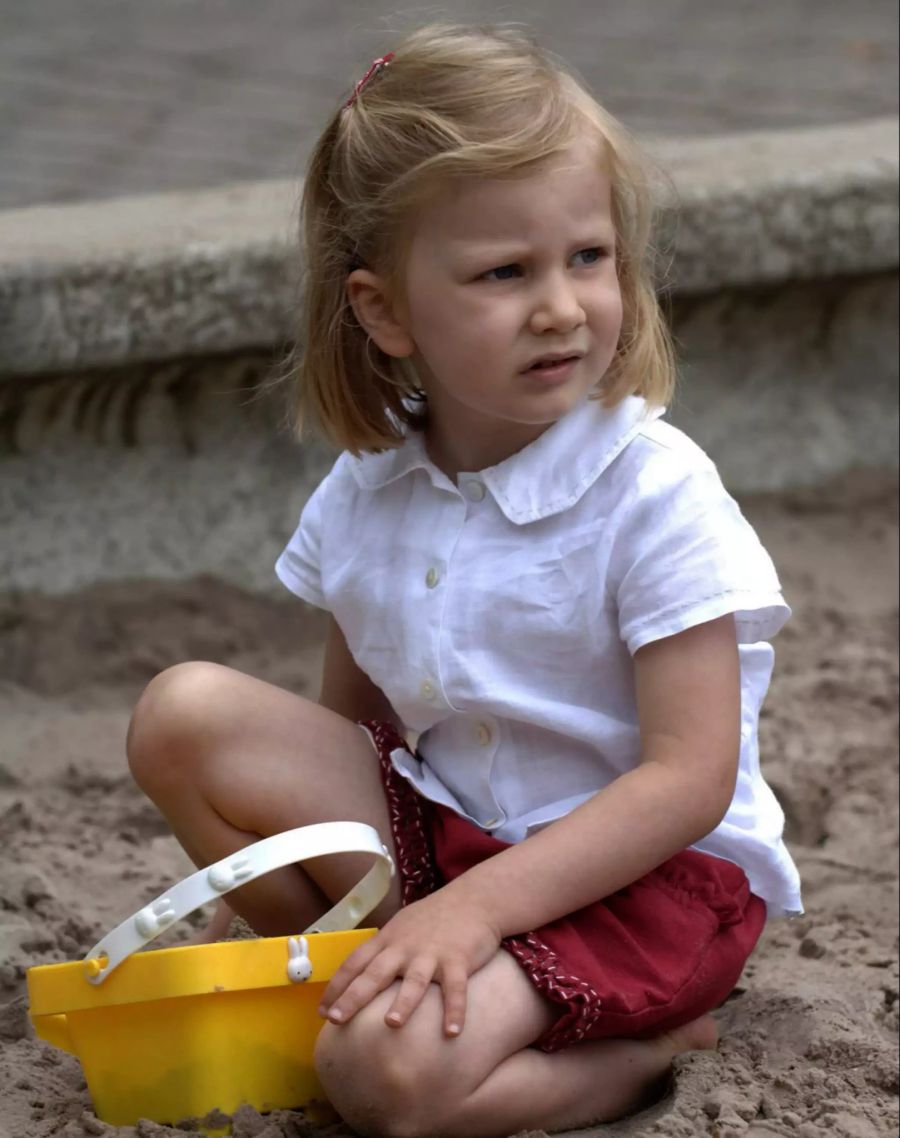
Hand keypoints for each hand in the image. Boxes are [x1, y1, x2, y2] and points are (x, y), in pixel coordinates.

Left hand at [318, 884, 500, 1036]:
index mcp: (388, 939)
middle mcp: (405, 947)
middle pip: (376, 973)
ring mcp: (432, 953)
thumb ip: (383, 950)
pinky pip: (456, 988)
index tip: (322, 1012)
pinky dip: (455, 1009)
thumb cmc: (434, 917)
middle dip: (354, 996)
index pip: (355, 963)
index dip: (337, 986)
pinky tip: (452, 1032)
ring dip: (403, 1001)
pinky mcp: (459, 959)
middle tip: (336, 1019)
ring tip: (391, 1023)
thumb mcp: (402, 927)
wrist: (473, 898)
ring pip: (414, 979)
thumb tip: (360, 977)